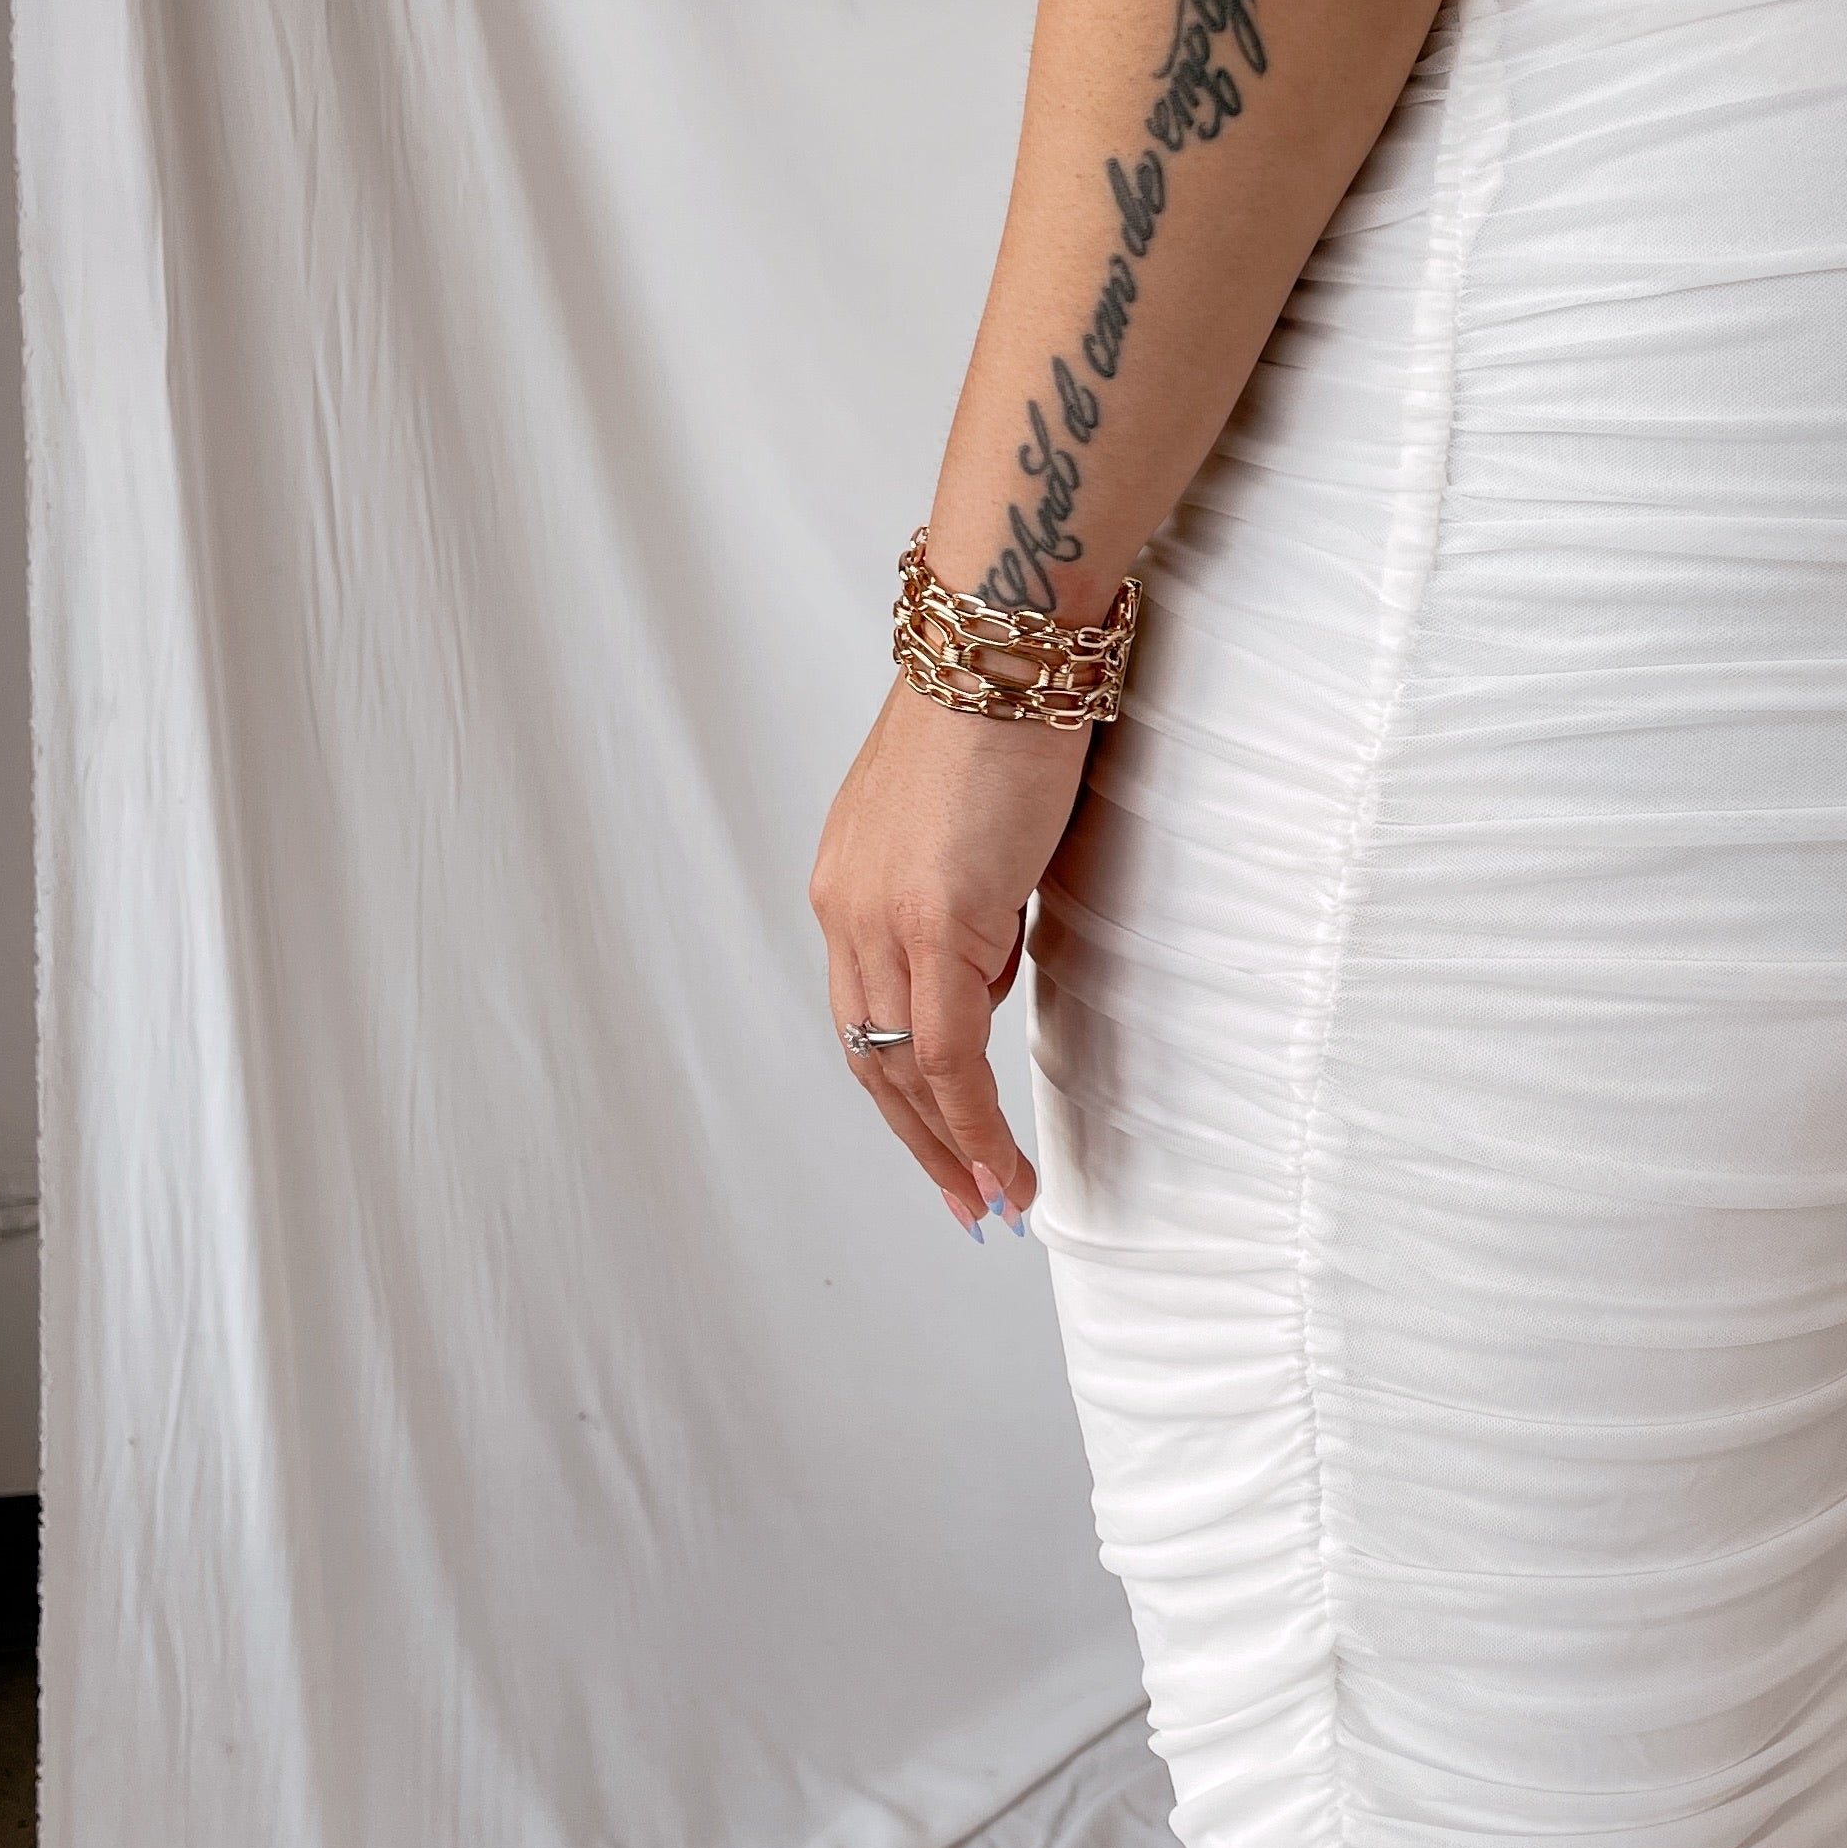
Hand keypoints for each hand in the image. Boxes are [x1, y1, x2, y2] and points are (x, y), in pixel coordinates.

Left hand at [809, 677, 1089, 1234]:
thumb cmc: (1002, 712)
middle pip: (869, 1056)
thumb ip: (966, 903)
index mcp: (847, 883)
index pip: (864, 1013)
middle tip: (968, 1202)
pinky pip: (946, 1050)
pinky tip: (1002, 1162)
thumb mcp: (972, 828)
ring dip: (947, 1146)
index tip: (944, 1142)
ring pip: (901, 1067)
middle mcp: (845, 906)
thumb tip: (986, 971)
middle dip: (920, 1142)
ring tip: (995, 1199)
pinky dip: (971, 1119)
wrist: (1002, 645)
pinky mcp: (933, 917)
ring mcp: (880, 915)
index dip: (903, 1091)